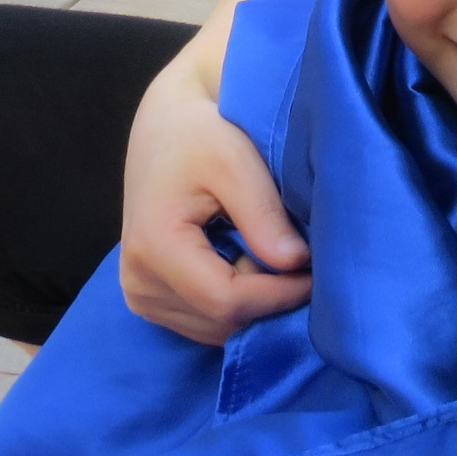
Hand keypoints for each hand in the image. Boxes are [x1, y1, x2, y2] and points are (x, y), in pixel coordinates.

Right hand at [118, 44, 311, 344]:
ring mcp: (140, 296)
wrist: (165, 127)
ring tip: (280, 262)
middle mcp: (138, 283)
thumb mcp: (236, 160)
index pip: (225, 300)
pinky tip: (253, 267)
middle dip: (270, 301)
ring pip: (215, 328)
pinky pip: (205, 321)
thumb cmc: (201, 134)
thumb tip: (295, 263)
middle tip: (307, 268)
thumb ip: (262, 213)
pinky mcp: (150, 299)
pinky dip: (237, 305)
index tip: (317, 273)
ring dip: (255, 305)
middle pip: (221, 320)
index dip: (278, 295)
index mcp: (154, 247)